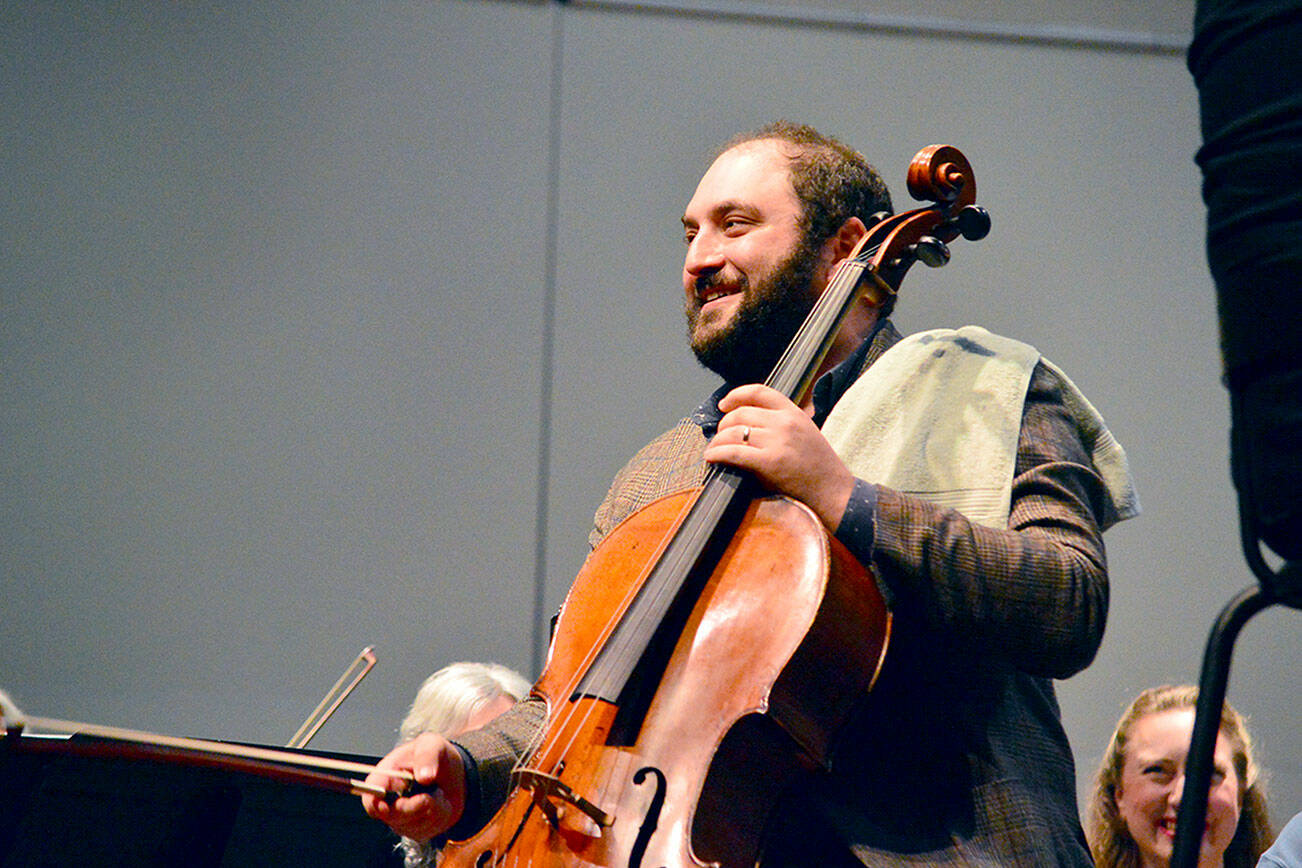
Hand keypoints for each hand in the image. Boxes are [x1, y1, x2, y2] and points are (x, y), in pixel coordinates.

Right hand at [361, 732, 466, 841]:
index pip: (370, 800)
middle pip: (392, 817)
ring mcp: (401, 818)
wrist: (452, 772)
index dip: (376, 806)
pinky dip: (440, 816)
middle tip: (428, 797)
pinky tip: (441, 803)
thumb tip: (424, 777)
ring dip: (432, 809)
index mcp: (383, 779)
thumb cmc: (434, 755)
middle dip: (414, 807)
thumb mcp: (432, 744)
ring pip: (413, 825)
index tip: (387, 806)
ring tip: (438, 791)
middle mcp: (388, 801)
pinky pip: (428, 830)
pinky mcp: (416, 829)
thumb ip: (427, 755)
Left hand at [703, 384, 855, 531]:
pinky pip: (734, 452)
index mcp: (793, 412)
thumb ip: (780, 423)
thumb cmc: (818, 466)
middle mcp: (784, 423)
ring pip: (734, 432)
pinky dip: (718, 453)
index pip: (759, 391)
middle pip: (741, 414)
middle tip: (719, 437)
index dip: (736, 395)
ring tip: (713, 450)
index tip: (724, 405)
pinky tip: (712, 457)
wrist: (833, 490)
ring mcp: (777, 442)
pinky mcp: (770, 462)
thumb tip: (746, 423)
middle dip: (723, 425)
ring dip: (717, 441)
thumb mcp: (804, 431)